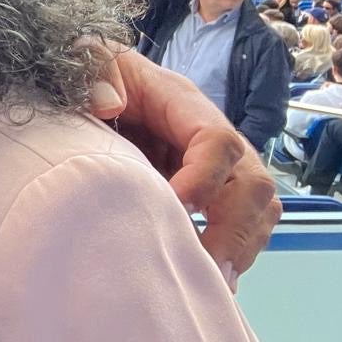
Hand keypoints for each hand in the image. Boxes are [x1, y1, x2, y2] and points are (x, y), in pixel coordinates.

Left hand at [87, 45, 278, 285]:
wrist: (84, 86)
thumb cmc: (87, 72)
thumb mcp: (84, 58)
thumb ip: (93, 72)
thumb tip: (107, 103)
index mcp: (182, 103)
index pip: (218, 141)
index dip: (205, 177)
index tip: (176, 206)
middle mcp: (209, 135)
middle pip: (252, 182)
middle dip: (234, 227)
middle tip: (204, 267)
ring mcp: (216, 166)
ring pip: (257, 208)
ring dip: (240, 247)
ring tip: (212, 283)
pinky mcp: (208, 190)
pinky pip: (243, 223)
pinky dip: (233, 253)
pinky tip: (207, 279)